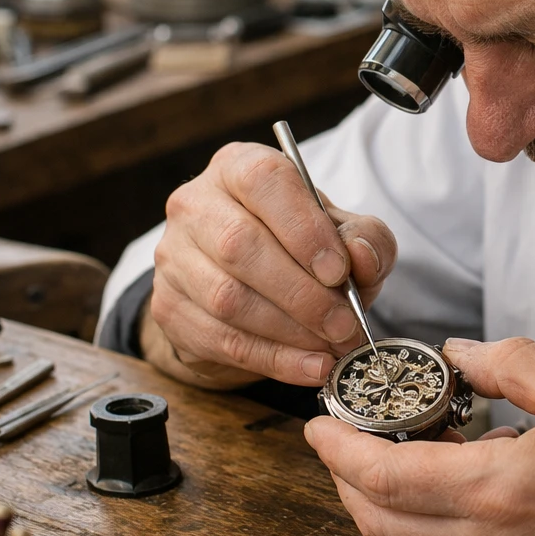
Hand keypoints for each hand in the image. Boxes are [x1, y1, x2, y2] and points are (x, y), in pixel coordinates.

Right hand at [149, 141, 396, 386]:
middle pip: (239, 245)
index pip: (264, 182)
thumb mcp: (345, 232)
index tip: (339, 271)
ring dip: (290, 331)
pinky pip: (221, 340)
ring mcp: (174, 257)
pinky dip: (274, 359)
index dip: (303, 228)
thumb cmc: (302, 247)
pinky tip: (311, 368)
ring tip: (334, 347)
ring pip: (227, 298)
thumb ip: (365, 237)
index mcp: (239, 167)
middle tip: (344, 325)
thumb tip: (360, 256)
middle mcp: (196, 204)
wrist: (251, 286)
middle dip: (302, 294)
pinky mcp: (169, 308)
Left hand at [304, 337, 534, 535]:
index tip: (319, 421)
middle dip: (344, 481)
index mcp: (505, 490)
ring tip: (387, 453)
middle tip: (343, 436)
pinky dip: (420, 524)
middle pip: (380, 525)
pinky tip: (440, 483)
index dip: (339, 451)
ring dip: (378, 506)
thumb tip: (456, 353)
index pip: (387, 479)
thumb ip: (508, 361)